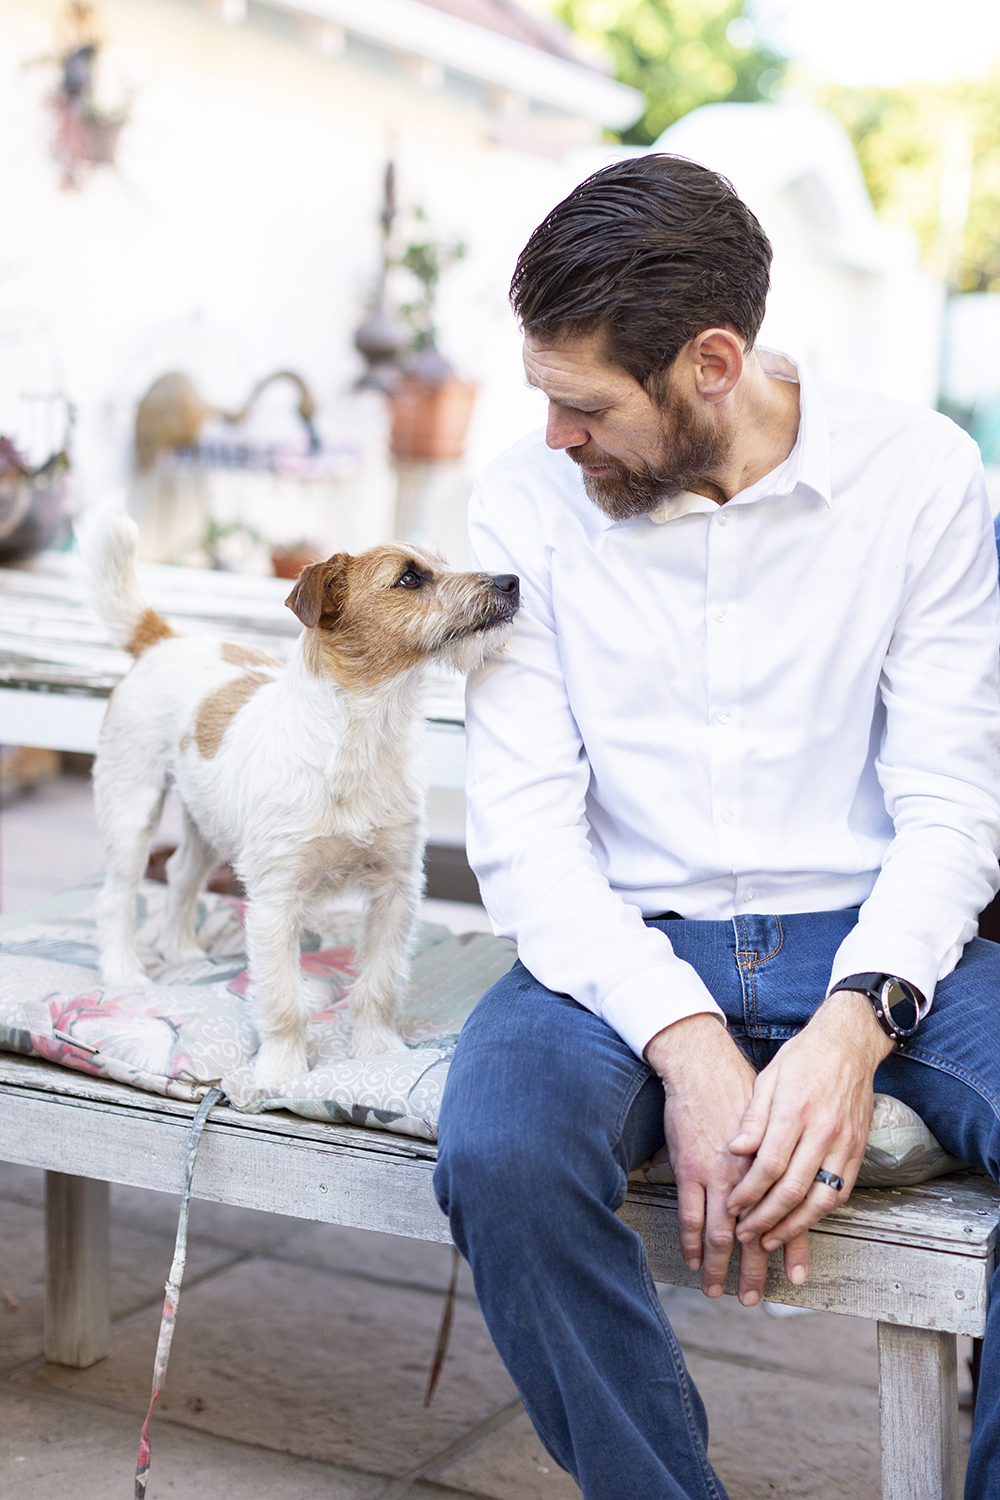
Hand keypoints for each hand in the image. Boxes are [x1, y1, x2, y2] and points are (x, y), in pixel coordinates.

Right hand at [645, 1014, 797, 1307]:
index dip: (792, 1249)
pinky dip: (690, 1241)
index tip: (795, 1279)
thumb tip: (795, 1182)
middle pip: (755, 1235)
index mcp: (775, 1166)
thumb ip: (785, 1156)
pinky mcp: (690, 1169)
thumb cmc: (741, 1088)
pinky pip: (690, 1215)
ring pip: (721, 1233)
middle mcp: (750, 1176)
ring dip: (720, 1266)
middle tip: (752, 1299)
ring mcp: (718, 1175)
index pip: (789, 1216)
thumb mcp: (777, 1122)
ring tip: (717, 1291)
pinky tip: (691, 1260)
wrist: (704, 1066)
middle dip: (753, 1270)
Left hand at [725, 992, 894, 1274]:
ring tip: (770, 1240)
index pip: (769, 1165)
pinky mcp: (859, 1151)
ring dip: (793, 1226)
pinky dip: (819, 1214)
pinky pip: (840, 1192)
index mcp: (795, 1110)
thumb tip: (735, 1151)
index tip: (731, 1207)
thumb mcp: (768, 1078)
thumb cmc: (803, 1059)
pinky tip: (800, 1223)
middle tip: (745, 1235)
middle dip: (765, 1218)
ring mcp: (845, 1143)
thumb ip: (753, 1117)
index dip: (748, 1192)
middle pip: (792, 1188)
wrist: (849, 1044)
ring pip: (820, 1199)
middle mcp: (823, 1130)